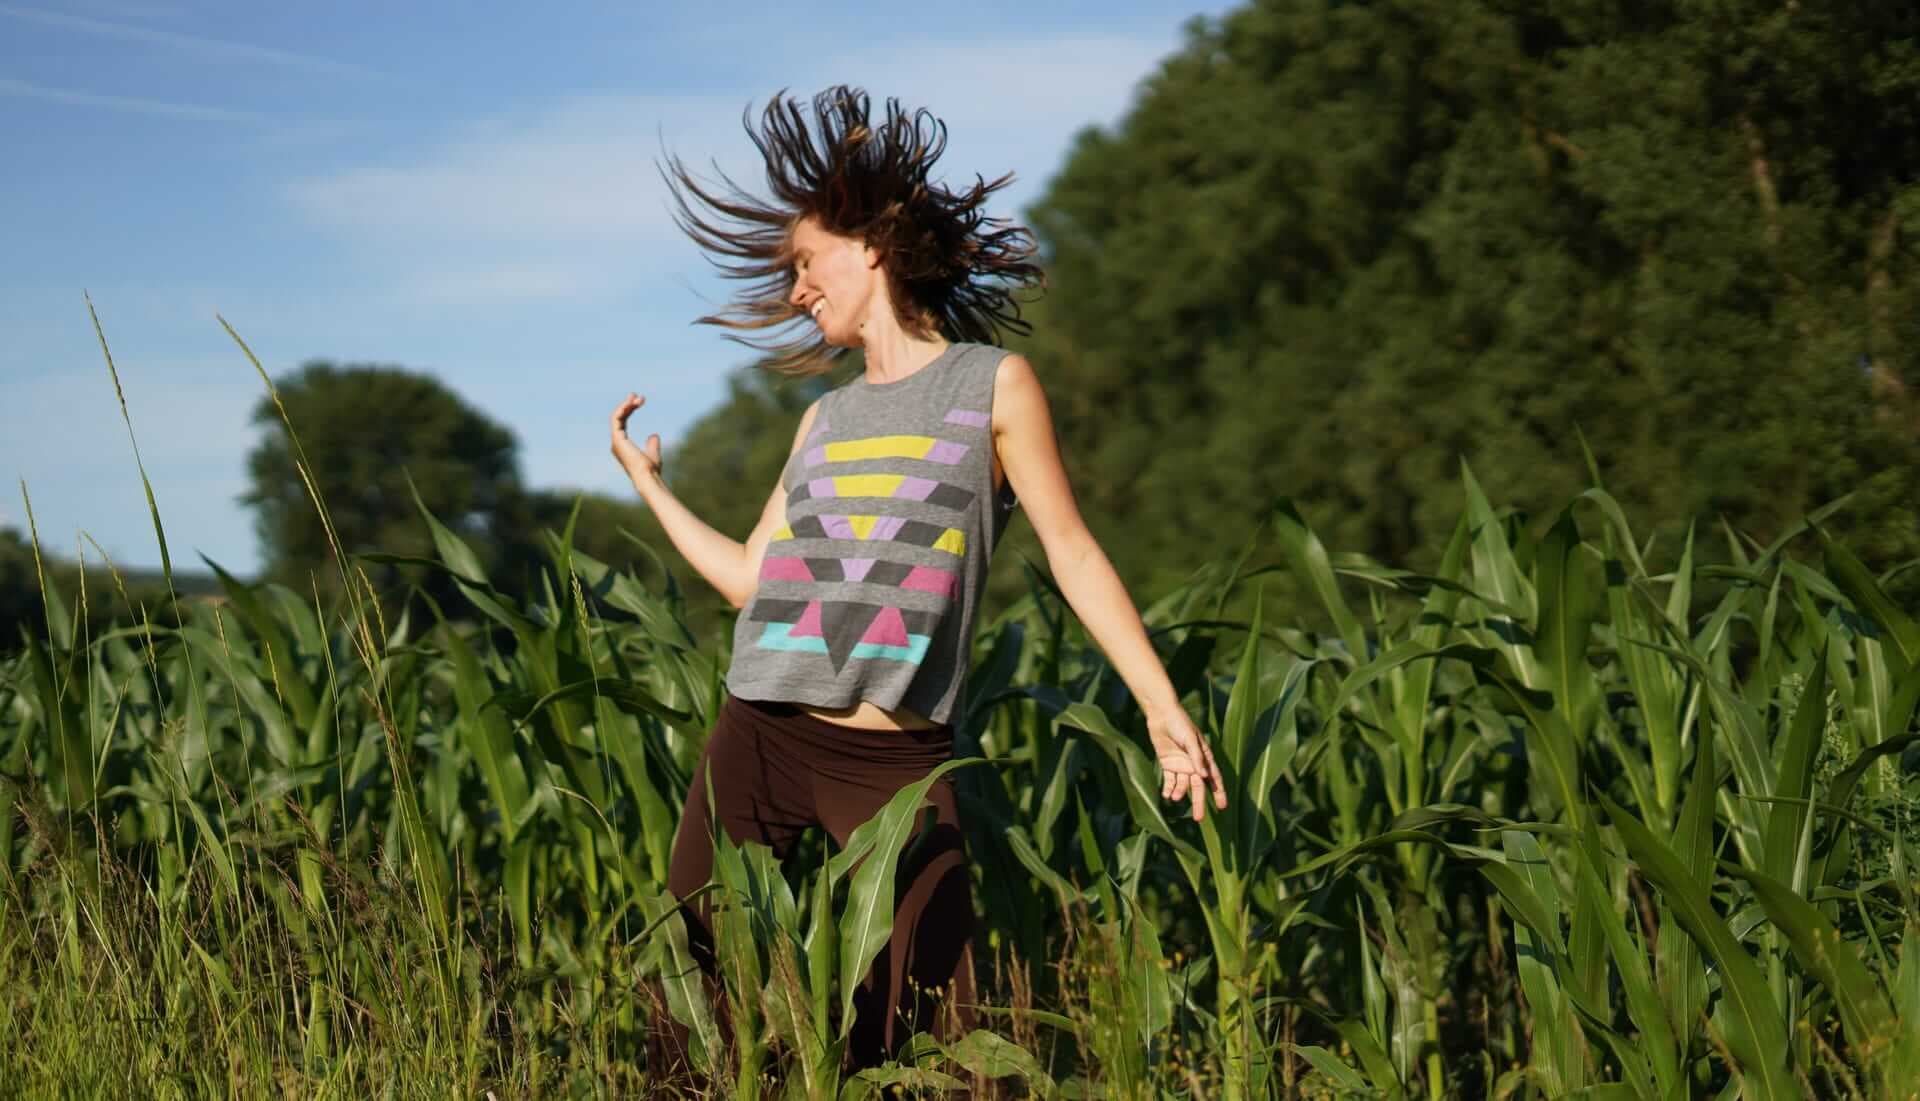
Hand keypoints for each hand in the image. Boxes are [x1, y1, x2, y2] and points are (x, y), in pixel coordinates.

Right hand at [610, 393, 662, 486]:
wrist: (648, 477)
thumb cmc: (651, 470)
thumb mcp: (654, 455)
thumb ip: (652, 445)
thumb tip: (654, 435)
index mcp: (622, 446)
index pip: (622, 423)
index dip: (629, 410)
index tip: (639, 401)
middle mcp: (616, 443)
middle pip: (618, 418)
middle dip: (627, 405)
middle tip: (637, 396)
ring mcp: (615, 441)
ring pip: (616, 417)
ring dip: (626, 405)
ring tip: (637, 397)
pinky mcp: (617, 439)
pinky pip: (616, 419)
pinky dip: (623, 409)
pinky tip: (632, 403)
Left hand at [1146, 705, 1226, 821]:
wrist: (1161, 715)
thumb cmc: (1180, 723)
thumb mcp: (1190, 739)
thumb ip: (1197, 757)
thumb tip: (1204, 776)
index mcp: (1205, 758)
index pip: (1215, 778)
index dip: (1219, 792)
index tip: (1222, 807)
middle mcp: (1194, 764)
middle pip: (1199, 787)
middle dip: (1199, 803)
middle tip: (1199, 819)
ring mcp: (1181, 765)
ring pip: (1183, 785)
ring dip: (1180, 793)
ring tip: (1175, 797)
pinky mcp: (1168, 764)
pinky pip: (1170, 781)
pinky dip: (1169, 789)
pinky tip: (1166, 796)